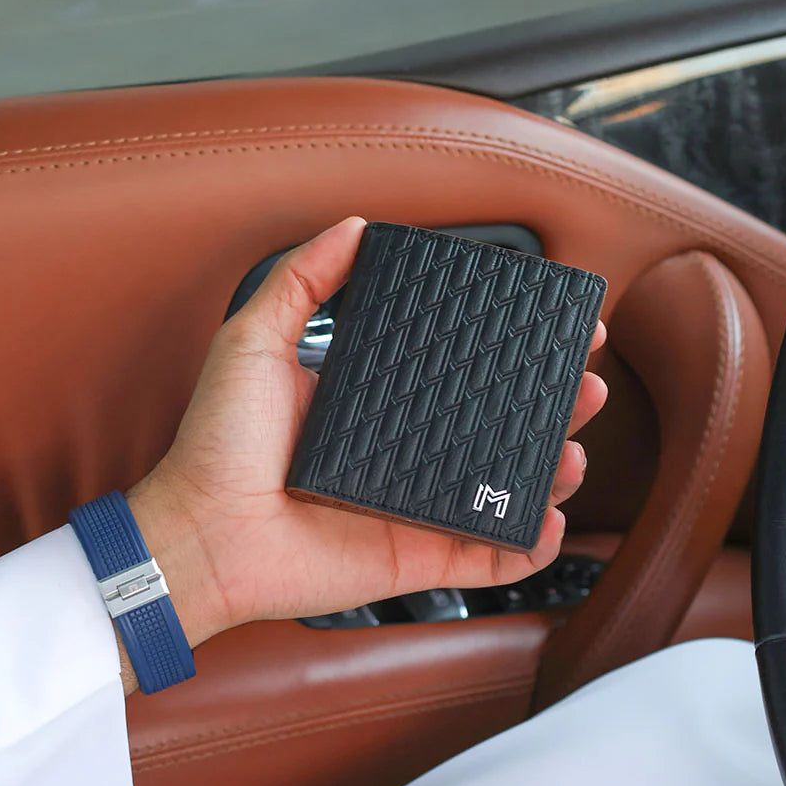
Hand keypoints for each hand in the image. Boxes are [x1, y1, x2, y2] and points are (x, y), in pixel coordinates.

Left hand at [129, 217, 607, 651]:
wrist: (202, 532)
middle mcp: (401, 454)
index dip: (506, 351)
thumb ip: (303, 280)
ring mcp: (414, 508)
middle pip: (496, 428)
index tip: (547, 327)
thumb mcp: (255, 340)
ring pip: (504, 490)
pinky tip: (549, 517)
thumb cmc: (218, 445)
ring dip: (551, 469)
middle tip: (583, 383)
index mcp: (374, 405)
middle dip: (551, 405)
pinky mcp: (418, 558)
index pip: (456, 372)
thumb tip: (352, 227)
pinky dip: (528, 544)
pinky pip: (489, 555)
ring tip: (573, 446)